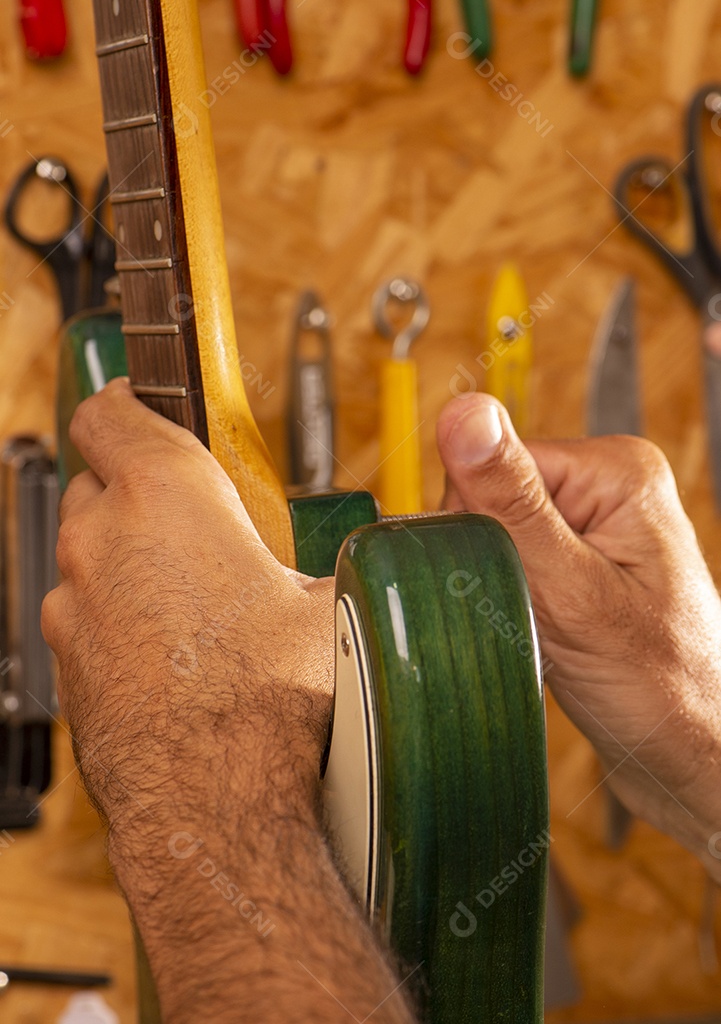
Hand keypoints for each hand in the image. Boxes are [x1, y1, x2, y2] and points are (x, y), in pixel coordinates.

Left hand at [42, 378, 334, 844]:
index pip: (113, 412)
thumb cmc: (268, 701)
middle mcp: (103, 540)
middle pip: (101, 482)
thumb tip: (385, 556)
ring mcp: (74, 603)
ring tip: (192, 596)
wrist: (214, 801)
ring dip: (127, 557)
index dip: (127, 401)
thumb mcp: (334, 607)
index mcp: (167, 496)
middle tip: (196, 519)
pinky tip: (172, 651)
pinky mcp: (68, 660)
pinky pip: (85, 614)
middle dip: (139, 488)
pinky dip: (116, 615)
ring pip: (91, 553)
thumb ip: (344, 563)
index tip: (143, 403)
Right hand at [437, 393, 720, 873]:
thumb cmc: (657, 687)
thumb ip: (511, 502)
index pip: (492, 463)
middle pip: (488, 497)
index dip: (476, 526)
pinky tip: (539, 632)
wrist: (689, 758)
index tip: (501, 580)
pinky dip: (507, 600)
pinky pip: (510, 563)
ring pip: (492, 536)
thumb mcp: (571, 591)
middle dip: (488, 560)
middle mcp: (607, 488)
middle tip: (531, 614)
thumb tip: (466, 415)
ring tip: (542, 630)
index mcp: (616, 471)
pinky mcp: (579, 562)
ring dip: (497, 586)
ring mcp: (594, 526)